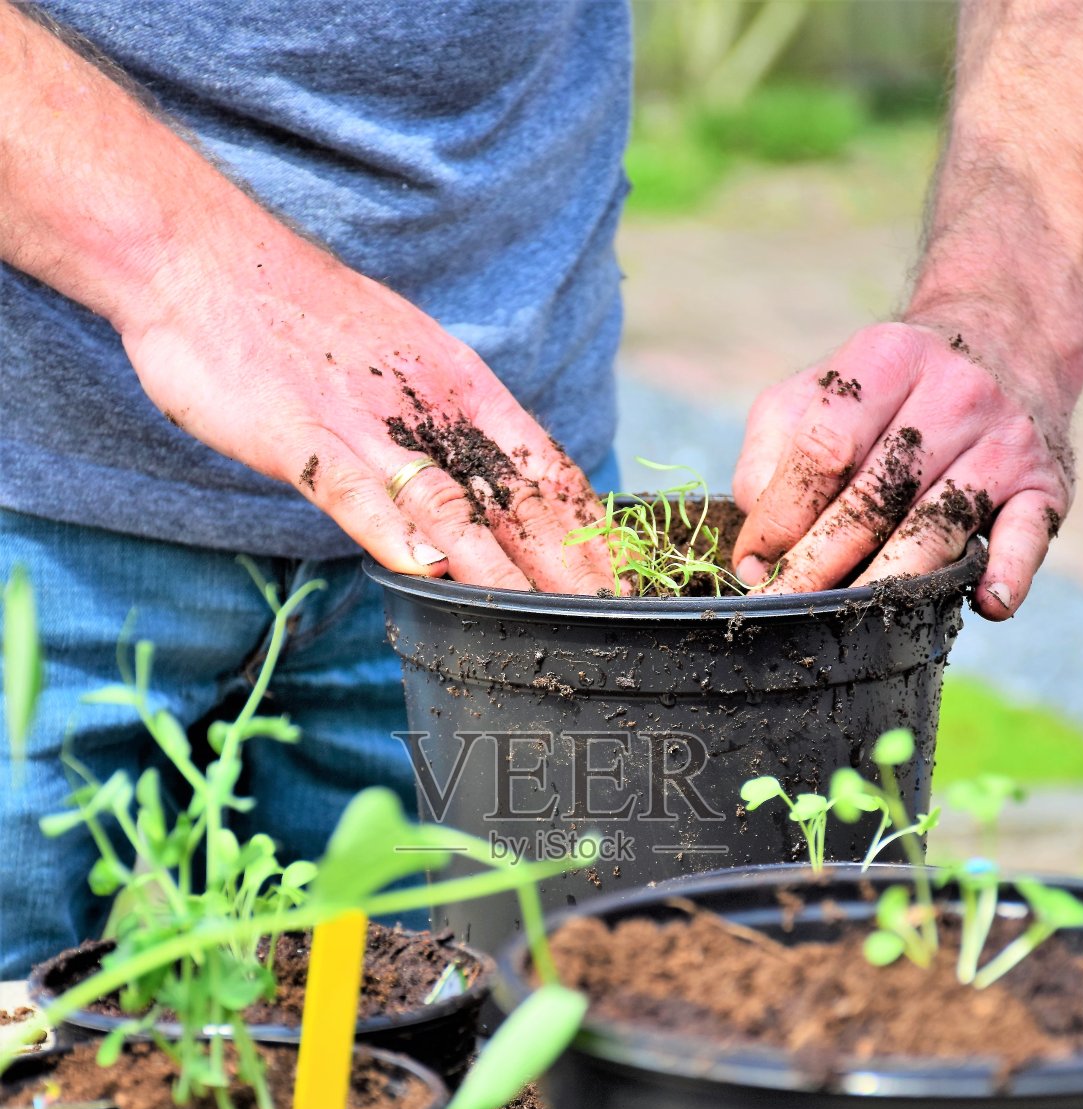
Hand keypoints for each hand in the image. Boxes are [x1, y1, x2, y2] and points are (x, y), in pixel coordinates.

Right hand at [122, 229, 610, 592]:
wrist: (199, 255)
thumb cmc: (294, 317)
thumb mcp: (390, 363)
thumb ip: (434, 424)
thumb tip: (473, 483)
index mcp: (457, 384)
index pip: (541, 466)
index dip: (586, 526)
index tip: (622, 575)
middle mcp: (426, 406)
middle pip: (513, 497)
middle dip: (568, 562)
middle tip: (614, 613)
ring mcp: (364, 423)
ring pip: (450, 507)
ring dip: (503, 570)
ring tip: (549, 619)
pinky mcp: (299, 435)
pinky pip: (355, 495)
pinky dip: (394, 535)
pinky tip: (430, 576)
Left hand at [730, 320, 1072, 618]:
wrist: (1008, 340)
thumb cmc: (889, 388)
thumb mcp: (817, 390)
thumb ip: (772, 453)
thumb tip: (757, 543)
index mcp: (888, 360)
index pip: (825, 450)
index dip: (781, 516)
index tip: (753, 564)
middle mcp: (954, 394)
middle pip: (875, 498)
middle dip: (819, 564)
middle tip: (783, 607)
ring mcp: (1004, 440)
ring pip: (936, 528)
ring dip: (888, 584)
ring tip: (846, 623)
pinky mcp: (1043, 484)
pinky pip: (1027, 535)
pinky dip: (1008, 571)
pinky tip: (987, 602)